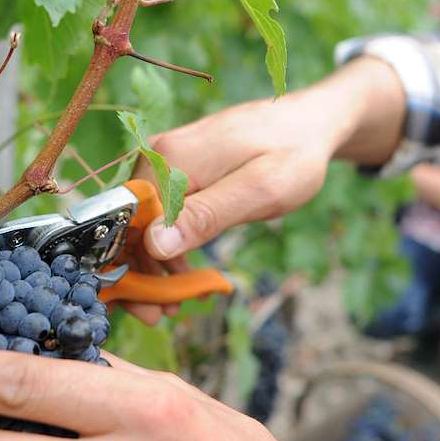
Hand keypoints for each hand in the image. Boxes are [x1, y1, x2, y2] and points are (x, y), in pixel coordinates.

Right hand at [127, 57, 407, 322]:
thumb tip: (156, 243)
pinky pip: (161, 212)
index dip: (130, 268)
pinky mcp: (180, 169)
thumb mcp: (259, 191)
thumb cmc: (293, 156)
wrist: (311, 124)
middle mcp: (158, 155)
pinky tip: (182, 272)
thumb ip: (208, 215)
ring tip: (174, 302)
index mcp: (170, 159)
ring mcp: (167, 161)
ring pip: (144, 221)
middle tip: (159, 316)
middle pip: (130, 223)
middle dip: (139, 272)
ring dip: (152, 264)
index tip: (150, 308)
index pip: (128, 222)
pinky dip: (168, 245)